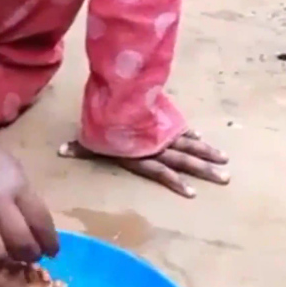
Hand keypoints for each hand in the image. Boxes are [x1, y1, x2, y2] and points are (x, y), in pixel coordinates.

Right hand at [0, 116, 57, 263]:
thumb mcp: (17, 175)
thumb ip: (28, 203)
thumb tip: (40, 234)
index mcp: (15, 186)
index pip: (39, 223)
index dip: (50, 242)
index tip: (53, 251)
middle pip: (19, 242)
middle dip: (32, 254)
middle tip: (36, 254)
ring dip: (10, 259)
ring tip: (17, 255)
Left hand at [59, 129, 229, 198]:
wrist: (118, 94)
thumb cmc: (102, 120)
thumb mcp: (89, 137)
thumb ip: (78, 147)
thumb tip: (60, 152)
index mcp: (140, 154)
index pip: (161, 171)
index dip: (175, 182)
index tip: (192, 193)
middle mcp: (156, 144)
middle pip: (184, 159)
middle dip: (203, 169)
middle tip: (225, 178)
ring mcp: (163, 130)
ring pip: (189, 144)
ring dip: (207, 153)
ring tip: (225, 162)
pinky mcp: (165, 117)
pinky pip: (182, 128)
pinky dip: (192, 134)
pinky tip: (203, 139)